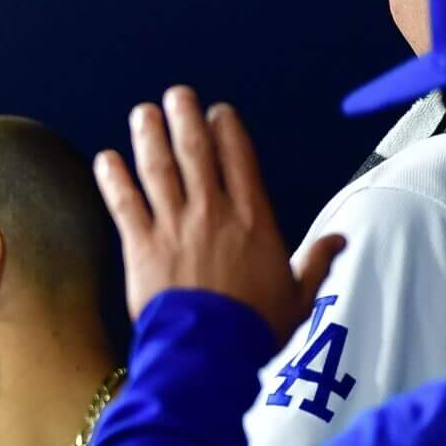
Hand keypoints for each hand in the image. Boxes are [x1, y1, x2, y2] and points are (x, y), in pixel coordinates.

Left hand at [93, 87, 344, 343]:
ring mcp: (175, 226)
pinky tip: (105, 159)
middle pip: (197, 153)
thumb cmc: (255, 328)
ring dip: (149, 137)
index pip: (241, 160)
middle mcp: (213, 213)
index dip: (229, 131)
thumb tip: (341, 240)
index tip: (219, 112)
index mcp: (254, 220)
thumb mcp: (298, 296)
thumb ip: (316, 262)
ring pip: (159, 169)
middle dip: (186, 118)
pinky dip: (114, 179)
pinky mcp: (141, 246)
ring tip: (143, 113)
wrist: (210, 351)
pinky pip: (124, 204)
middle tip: (176, 94)